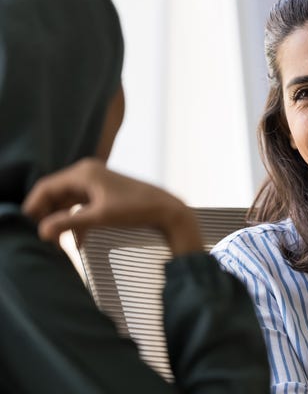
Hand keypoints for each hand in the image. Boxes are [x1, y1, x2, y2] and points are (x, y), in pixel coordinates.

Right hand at [22, 158, 202, 254]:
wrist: (168, 211)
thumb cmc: (137, 209)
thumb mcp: (101, 217)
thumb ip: (70, 224)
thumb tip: (42, 231)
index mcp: (84, 173)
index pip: (47, 186)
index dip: (35, 206)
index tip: (30, 227)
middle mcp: (88, 173)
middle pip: (55, 194)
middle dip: (48, 216)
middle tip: (44, 239)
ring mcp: (97, 183)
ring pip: (68, 202)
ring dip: (62, 221)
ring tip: (57, 244)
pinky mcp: (105, 194)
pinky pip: (81, 207)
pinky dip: (77, 222)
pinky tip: (78, 243)